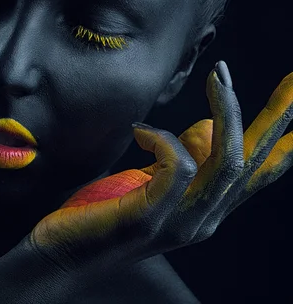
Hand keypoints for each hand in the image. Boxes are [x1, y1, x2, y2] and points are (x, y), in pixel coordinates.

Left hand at [30, 61, 292, 275]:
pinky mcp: (148, 218)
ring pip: (227, 161)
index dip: (283, 141)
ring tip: (218, 75)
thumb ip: (181, 160)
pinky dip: (164, 139)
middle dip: (278, 116)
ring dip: (228, 112)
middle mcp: (203, 220)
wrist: (61, 255)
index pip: (257, 175)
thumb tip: (209, 124)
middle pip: (255, 163)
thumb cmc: (102, 213)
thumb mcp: (150, 182)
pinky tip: (140, 131)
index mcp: (205, 210)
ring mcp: (179, 223)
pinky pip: (177, 167)